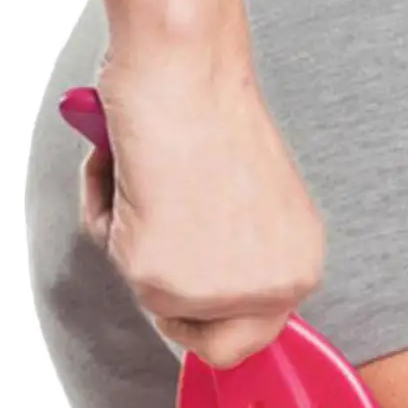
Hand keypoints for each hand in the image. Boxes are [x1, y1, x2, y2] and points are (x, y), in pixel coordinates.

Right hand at [82, 27, 324, 367]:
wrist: (187, 68)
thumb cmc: (215, 113)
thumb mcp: (255, 203)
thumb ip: (241, 255)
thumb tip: (206, 282)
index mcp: (301, 267)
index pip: (250, 339)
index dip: (209, 315)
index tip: (186, 283)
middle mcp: (271, 289)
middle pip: (200, 340)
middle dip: (168, 288)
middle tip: (159, 222)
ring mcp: (216, 290)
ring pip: (148, 297)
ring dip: (134, 236)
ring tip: (152, 173)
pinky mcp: (160, 276)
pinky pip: (112, 261)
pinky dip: (106, 211)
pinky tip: (131, 166)